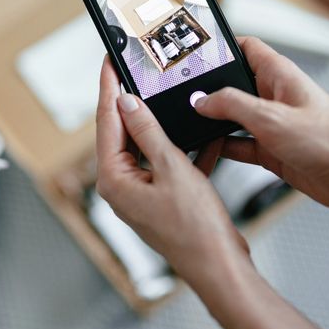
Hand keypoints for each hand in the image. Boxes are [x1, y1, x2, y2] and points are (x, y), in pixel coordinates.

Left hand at [95, 58, 248, 280]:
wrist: (220, 266)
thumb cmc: (194, 228)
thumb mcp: (171, 167)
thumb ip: (148, 131)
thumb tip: (127, 103)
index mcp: (114, 180)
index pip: (107, 123)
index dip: (109, 88)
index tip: (109, 62)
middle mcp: (122, 187)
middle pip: (123, 133)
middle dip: (131, 102)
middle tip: (134, 71)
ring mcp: (142, 194)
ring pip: (147, 147)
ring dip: (160, 124)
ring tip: (165, 94)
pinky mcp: (163, 199)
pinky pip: (168, 165)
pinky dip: (183, 149)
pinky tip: (200, 134)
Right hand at [195, 37, 328, 218]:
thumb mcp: (272, 118)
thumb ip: (233, 106)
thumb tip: (203, 100)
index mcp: (279, 75)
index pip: (246, 48)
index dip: (222, 46)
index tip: (196, 51)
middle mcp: (274, 97)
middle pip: (234, 85)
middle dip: (210, 90)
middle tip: (184, 93)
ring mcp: (273, 124)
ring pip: (233, 118)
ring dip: (214, 122)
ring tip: (189, 122)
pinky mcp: (272, 150)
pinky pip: (239, 144)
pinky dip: (223, 147)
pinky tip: (207, 149)